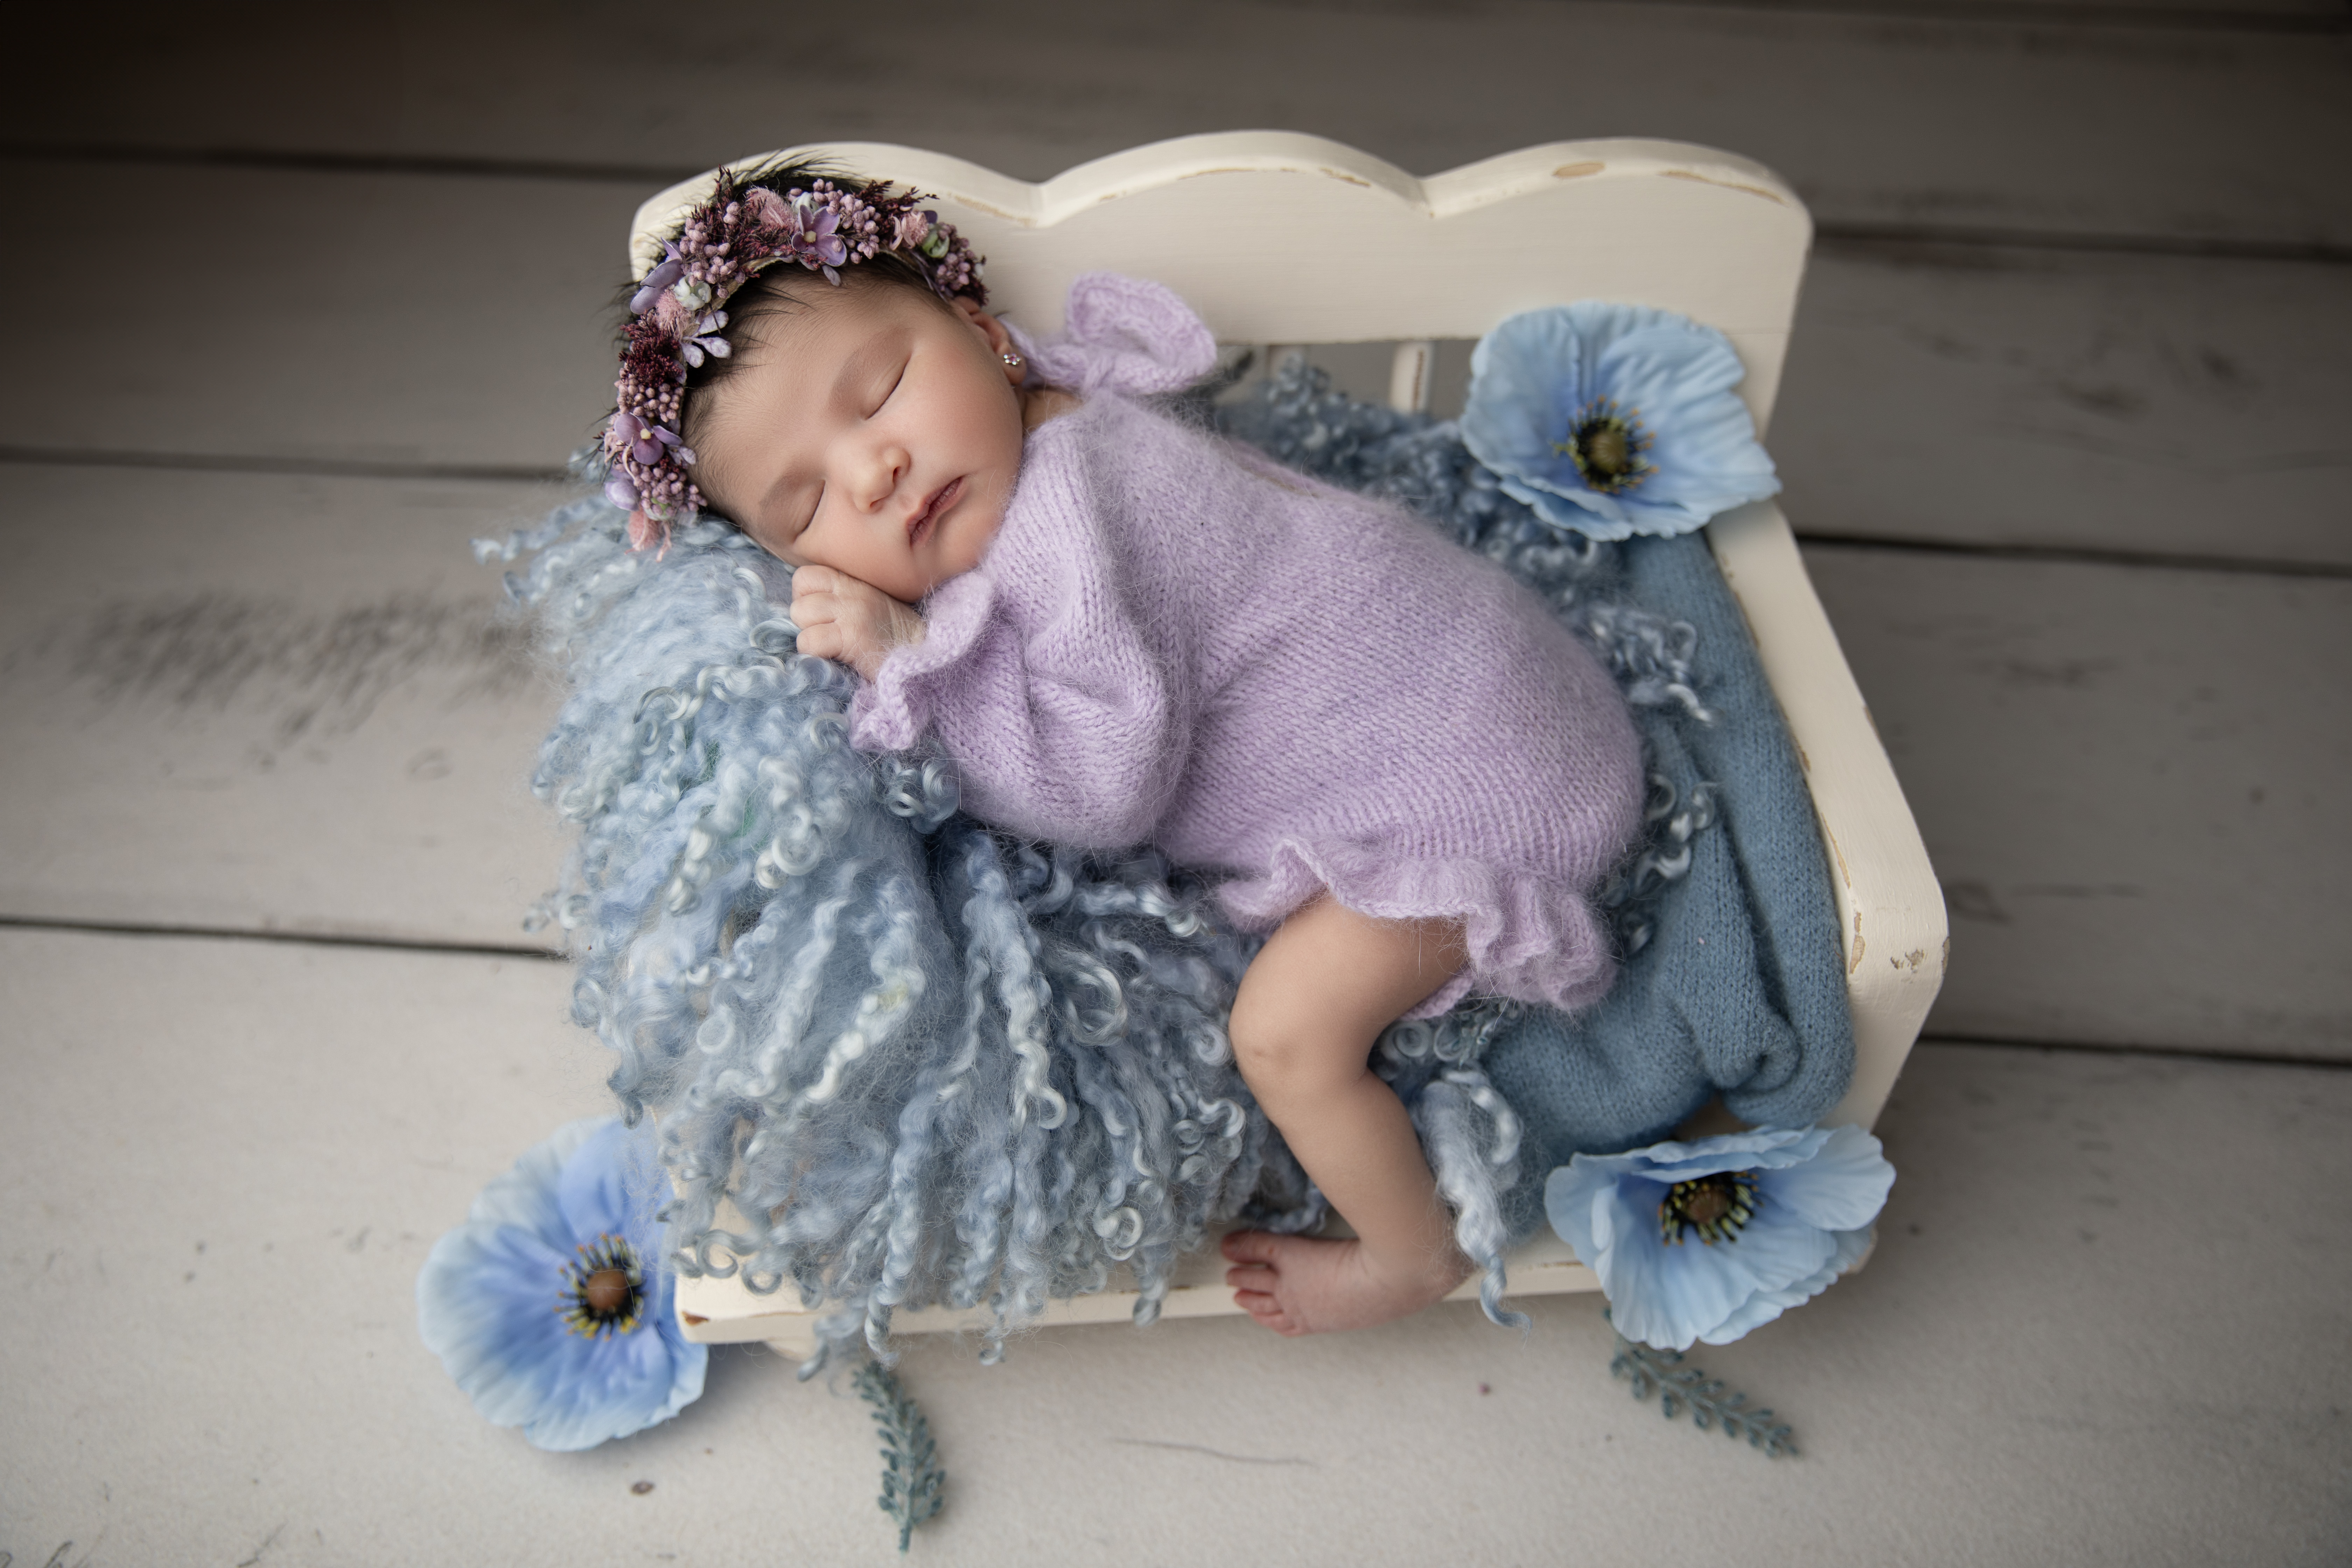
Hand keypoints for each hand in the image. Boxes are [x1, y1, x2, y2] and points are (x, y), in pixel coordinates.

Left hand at [789, 564, 923, 680]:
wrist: (925, 655)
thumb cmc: (894, 635)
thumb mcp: (868, 603)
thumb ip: (840, 597)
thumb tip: (804, 608)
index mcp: (852, 581)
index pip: (804, 577)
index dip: (805, 598)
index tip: (821, 616)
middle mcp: (850, 591)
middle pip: (799, 598)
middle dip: (806, 621)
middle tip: (827, 633)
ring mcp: (851, 612)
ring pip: (799, 614)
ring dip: (810, 636)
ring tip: (832, 644)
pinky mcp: (852, 636)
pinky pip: (809, 640)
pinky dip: (815, 653)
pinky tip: (836, 657)